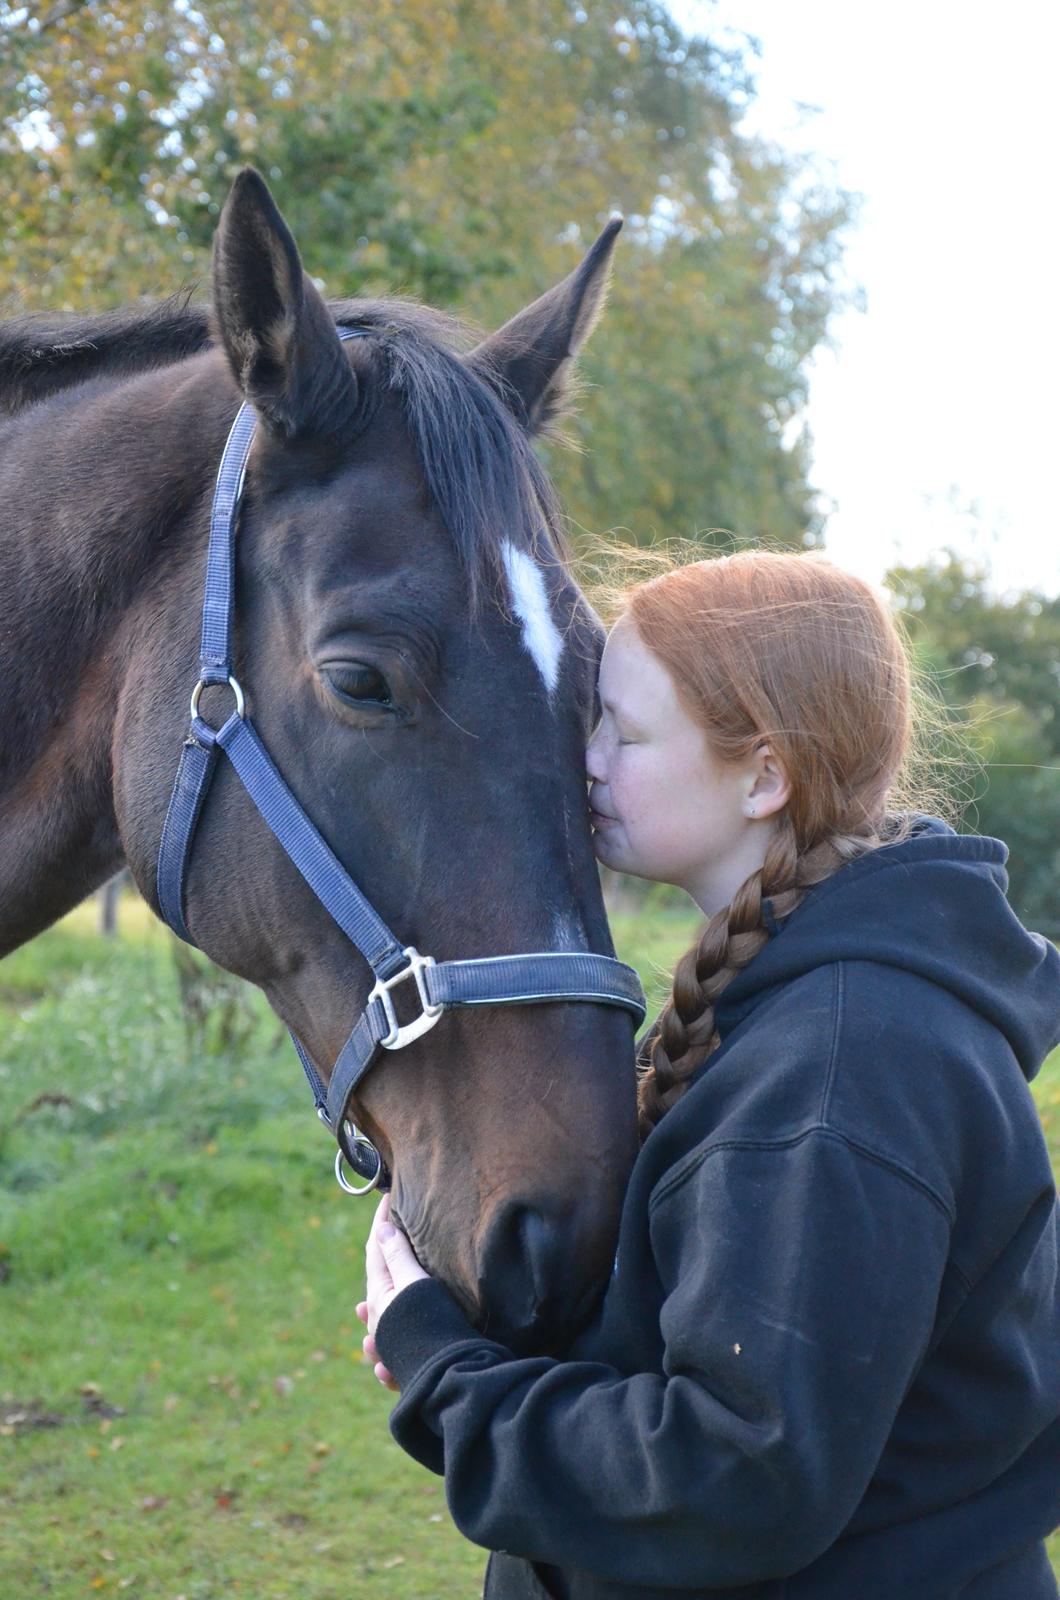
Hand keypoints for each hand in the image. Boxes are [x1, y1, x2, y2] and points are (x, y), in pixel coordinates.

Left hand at [356, 1192, 429, 1390]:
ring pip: (378, 1319)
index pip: (375, 1250)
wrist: (442, 1374)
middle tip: (383, 1238)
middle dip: (380, 1260)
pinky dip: (380, 1349)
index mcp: (379, 1295)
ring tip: (362, 1309)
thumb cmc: (427, 1323)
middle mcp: (379, 1319)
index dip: (380, 1222)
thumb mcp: (413, 1283)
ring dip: (374, 1310)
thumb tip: (381, 1228)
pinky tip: (375, 1350)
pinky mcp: (402, 1363)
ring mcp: (388, 1343)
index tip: (386, 1197)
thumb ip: (397, 1257)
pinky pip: (387, 1354)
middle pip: (376, 1283)